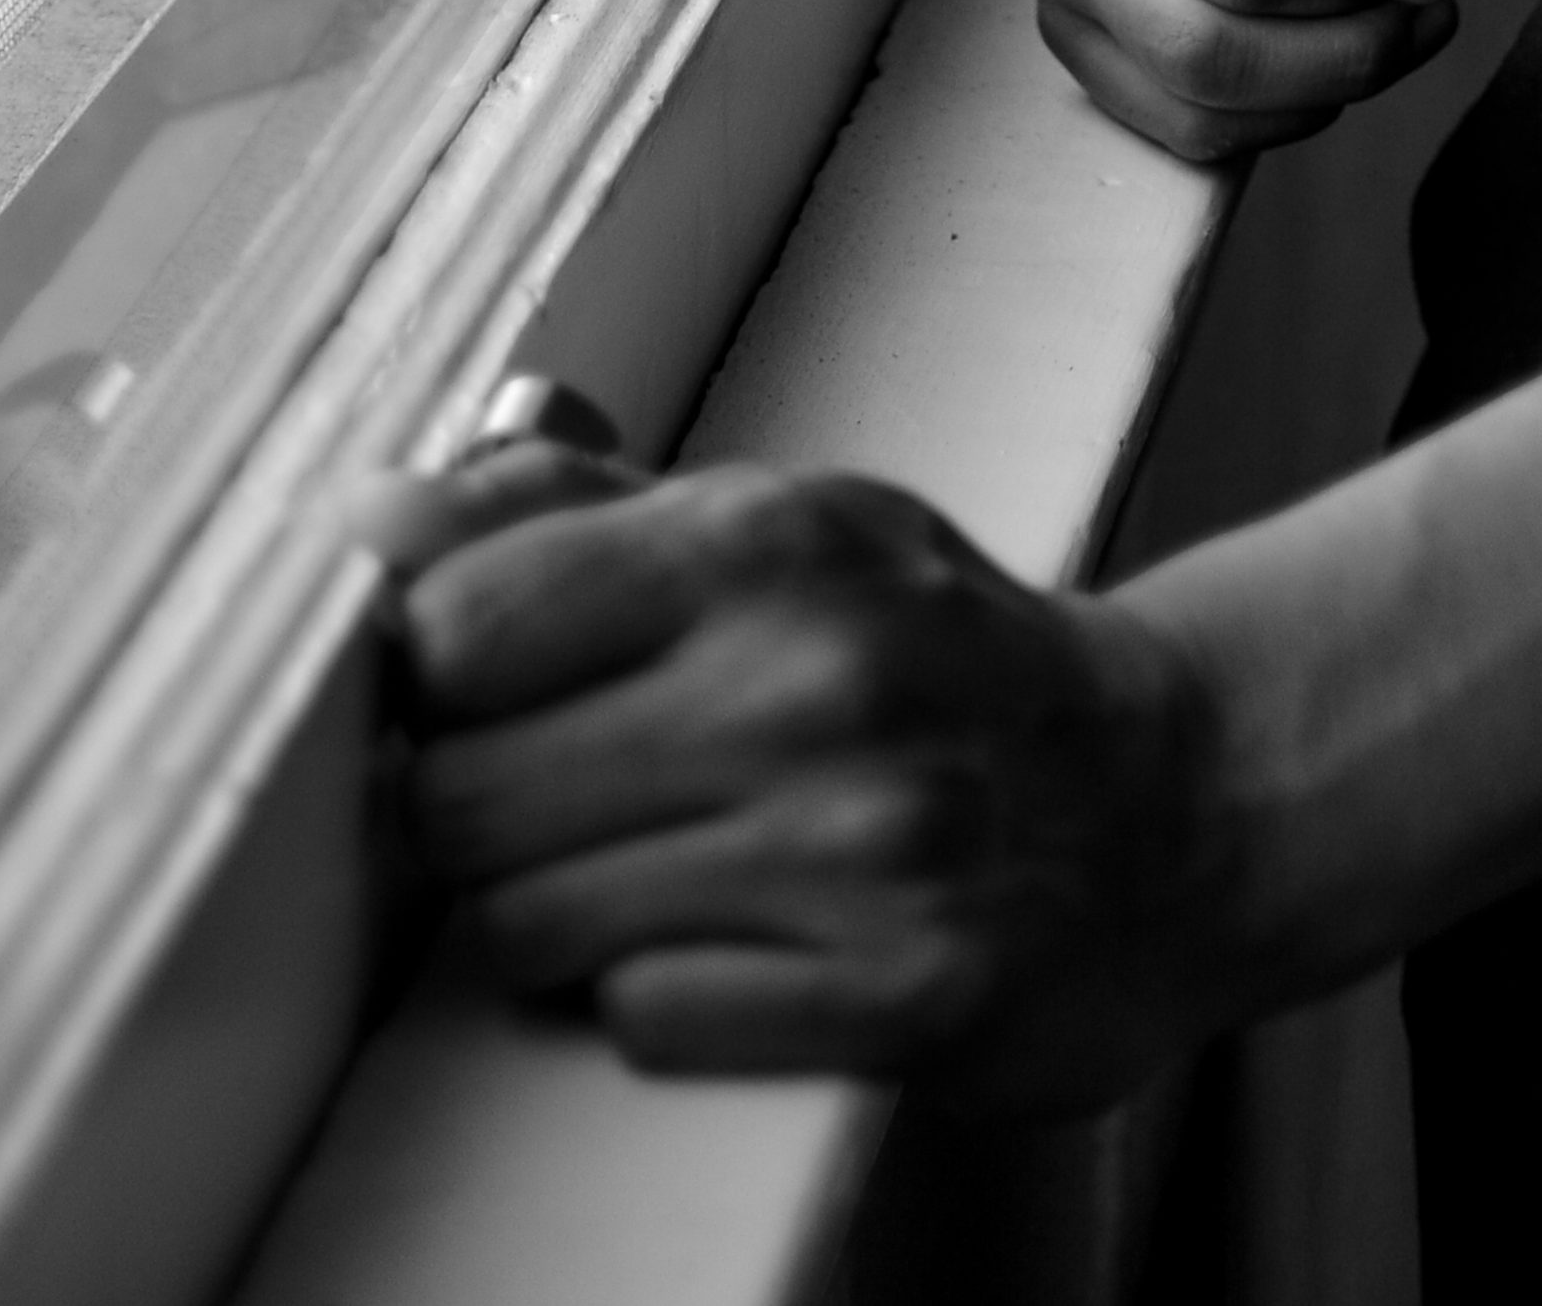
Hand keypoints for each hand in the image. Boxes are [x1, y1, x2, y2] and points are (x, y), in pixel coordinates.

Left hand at [367, 439, 1227, 1104]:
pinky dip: (654, 1001)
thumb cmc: (932, 657)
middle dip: (472, 822)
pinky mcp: (908, 995)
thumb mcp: (781, 531)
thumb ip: (565, 515)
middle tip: (548, 810)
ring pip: (528, 927)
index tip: (465, 703)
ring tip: (642, 880)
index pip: (455, 627)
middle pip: (462, 800)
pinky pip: (644, 1025)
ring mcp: (866, 845)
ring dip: (552, 923)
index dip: (425, 685)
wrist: (1171, 798)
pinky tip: (729, 952)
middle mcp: (816, 679)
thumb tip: (370, 518)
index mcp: (769, 539)